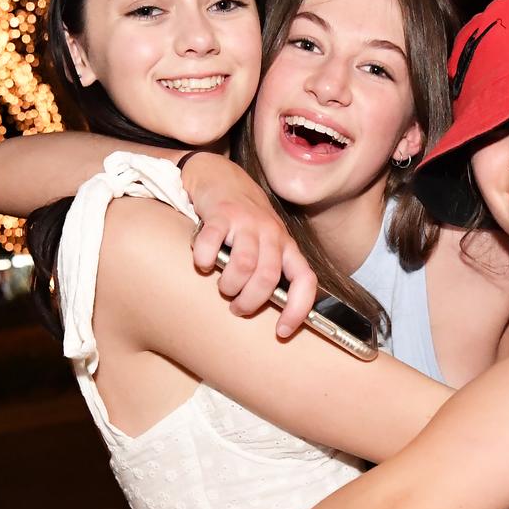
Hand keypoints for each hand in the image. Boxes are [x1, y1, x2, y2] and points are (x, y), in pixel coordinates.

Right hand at [181, 152, 316, 336]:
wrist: (222, 177)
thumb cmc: (245, 220)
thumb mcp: (265, 245)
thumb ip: (269, 271)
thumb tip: (269, 314)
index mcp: (286, 246)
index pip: (305, 280)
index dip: (298, 310)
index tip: (282, 331)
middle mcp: (271, 233)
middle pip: (267, 278)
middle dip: (250, 302)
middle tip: (237, 307)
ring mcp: (247, 222)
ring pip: (243, 265)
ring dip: (229, 285)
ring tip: (223, 286)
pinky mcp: (221, 214)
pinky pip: (212, 245)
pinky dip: (205, 261)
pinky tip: (203, 262)